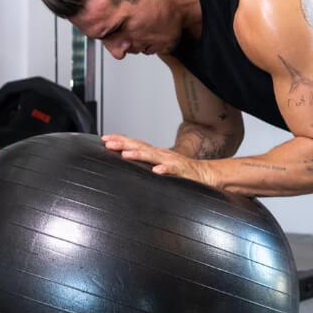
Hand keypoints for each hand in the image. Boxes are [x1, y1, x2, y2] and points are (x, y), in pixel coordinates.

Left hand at [101, 134, 217, 187]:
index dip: (121, 140)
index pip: (136, 144)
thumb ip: (147, 166)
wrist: (208, 174)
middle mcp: (162, 155)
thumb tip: (128, 165)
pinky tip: (157, 171)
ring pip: (154, 156)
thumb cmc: (184, 172)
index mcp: (156, 154)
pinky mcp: (183, 172)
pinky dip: (165, 170)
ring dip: (139, 154)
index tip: (105, 138)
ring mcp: (172, 162)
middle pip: (141, 146)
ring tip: (125, 154)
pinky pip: (174, 170)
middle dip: (124, 144)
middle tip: (108, 142)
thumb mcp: (162, 167)